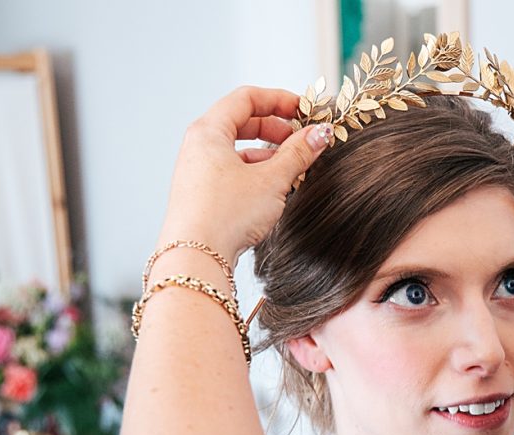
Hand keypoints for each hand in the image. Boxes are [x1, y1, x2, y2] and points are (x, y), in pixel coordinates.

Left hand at [158, 86, 332, 264]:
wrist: (195, 258)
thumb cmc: (226, 215)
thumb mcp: (271, 180)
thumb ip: (298, 153)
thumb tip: (318, 134)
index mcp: (209, 131)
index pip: (246, 98)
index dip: (279, 100)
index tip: (304, 110)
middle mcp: (198, 147)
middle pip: (241, 122)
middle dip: (276, 129)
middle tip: (302, 140)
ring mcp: (197, 171)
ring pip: (238, 150)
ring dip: (268, 154)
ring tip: (293, 169)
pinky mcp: (201, 195)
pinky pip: (232, 172)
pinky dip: (256, 173)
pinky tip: (274, 190)